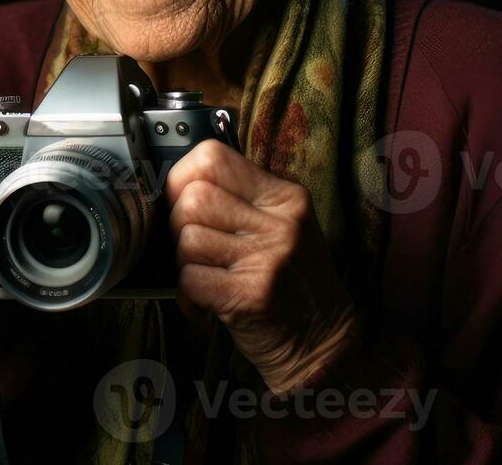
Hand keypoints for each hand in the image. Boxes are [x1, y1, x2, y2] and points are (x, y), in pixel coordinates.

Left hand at [165, 139, 356, 393]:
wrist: (324, 344)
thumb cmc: (292, 281)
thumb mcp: (283, 225)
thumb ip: (240, 198)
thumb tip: (178, 182)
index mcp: (286, 196)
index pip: (212, 157)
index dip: (182, 177)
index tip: (182, 199)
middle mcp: (281, 223)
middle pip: (193, 198)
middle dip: (180, 225)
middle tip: (199, 248)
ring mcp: (268, 259)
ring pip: (187, 239)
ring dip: (186, 263)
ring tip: (211, 275)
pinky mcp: (251, 296)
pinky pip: (189, 278)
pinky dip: (189, 295)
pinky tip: (210, 302)